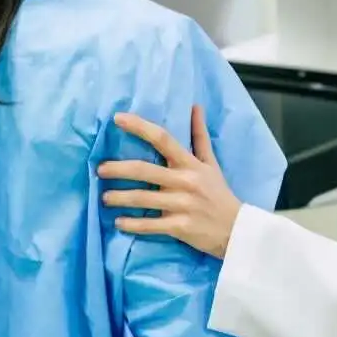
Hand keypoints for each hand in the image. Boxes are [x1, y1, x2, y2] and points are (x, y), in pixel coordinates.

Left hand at [97, 105, 240, 258]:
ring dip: (120, 198)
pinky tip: (119, 223)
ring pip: (143, 198)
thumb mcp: (211, 163)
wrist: (236, 229)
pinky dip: (132, 224)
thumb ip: (200, 136)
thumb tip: (195, 106)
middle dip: (118, 169)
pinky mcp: (180, 227)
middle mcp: (185, 181)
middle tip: (100, 169)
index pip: (163, 138)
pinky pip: (150, 225)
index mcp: (191, 164)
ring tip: (104, 197)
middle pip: (145, 170)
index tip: (118, 119)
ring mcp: (182, 205)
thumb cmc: (219, 193)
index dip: (139, 127)